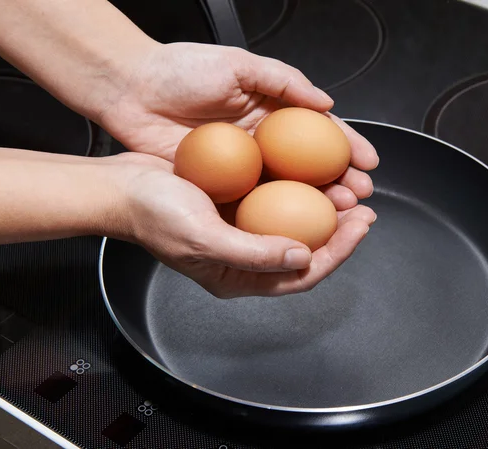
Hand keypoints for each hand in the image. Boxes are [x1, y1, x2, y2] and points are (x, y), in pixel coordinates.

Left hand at [100, 42, 378, 211]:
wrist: (132, 91)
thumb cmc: (180, 70)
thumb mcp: (238, 64)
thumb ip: (284, 82)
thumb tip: (325, 103)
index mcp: (270, 111)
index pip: (319, 132)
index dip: (347, 147)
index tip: (369, 163)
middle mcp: (262, 142)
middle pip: (310, 167)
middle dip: (340, 182)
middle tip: (359, 197)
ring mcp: (243, 167)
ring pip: (288, 190)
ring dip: (316, 203)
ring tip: (340, 212)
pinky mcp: (220, 185)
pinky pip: (255, 202)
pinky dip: (277, 215)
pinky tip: (296, 224)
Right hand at [115, 153, 375, 298]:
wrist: (123, 187)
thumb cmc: (154, 215)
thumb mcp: (205, 238)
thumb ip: (255, 254)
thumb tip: (303, 257)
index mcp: (238, 277)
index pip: (300, 275)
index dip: (336, 253)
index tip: (359, 226)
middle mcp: (244, 257)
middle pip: (305, 252)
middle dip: (339, 234)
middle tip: (364, 209)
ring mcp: (241, 230)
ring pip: (294, 226)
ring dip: (323, 211)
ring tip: (348, 192)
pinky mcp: (236, 206)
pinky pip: (276, 202)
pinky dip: (299, 192)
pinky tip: (312, 176)